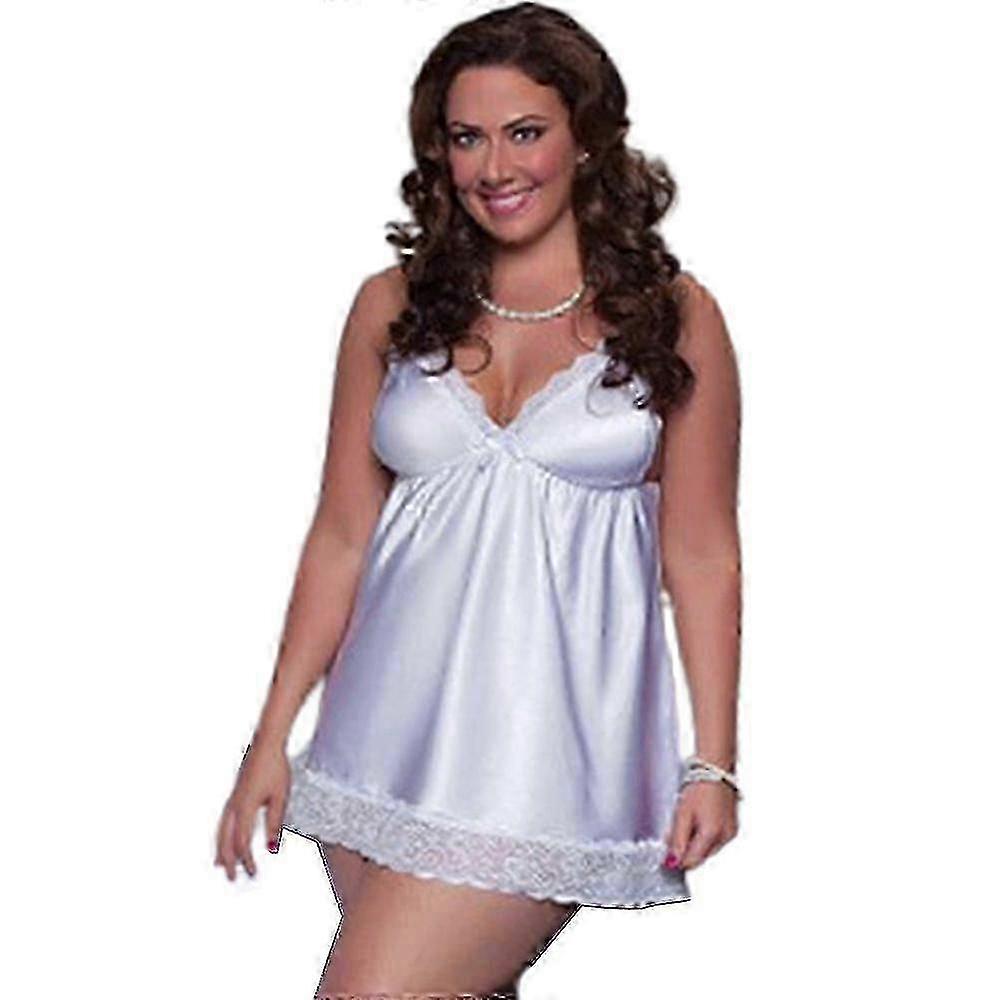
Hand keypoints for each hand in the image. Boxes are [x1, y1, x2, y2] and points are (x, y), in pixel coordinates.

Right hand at [214, 738, 289, 880]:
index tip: (253, 873)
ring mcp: (232, 799)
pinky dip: (221, 835)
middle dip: (228, 861)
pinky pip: (223, 820)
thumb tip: (271, 848)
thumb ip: (275, 822)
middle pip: (226, 840)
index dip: (246, 861)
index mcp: (245, 807)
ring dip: (220, 850)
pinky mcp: (234, 794)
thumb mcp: (280, 797)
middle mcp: (234, 805)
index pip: (242, 842)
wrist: (266, 743)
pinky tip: (225, 838)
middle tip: (232, 879)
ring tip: (218, 865)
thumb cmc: (275, 767)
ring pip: (221, 831)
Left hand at [663, 780, 738, 870]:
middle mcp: (725, 837)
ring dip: (694, 842)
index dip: (677, 860)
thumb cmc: (700, 785)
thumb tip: (672, 861)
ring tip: (686, 820)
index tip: (666, 855)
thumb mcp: (682, 813)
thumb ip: (677, 840)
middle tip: (672, 832)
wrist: (716, 768)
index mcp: (712, 835)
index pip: (692, 862)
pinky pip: (715, 839)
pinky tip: (697, 819)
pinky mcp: (732, 826)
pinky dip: (704, 834)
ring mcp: (731, 832)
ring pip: (708, 849)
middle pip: (700, 856)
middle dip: (685, 849)